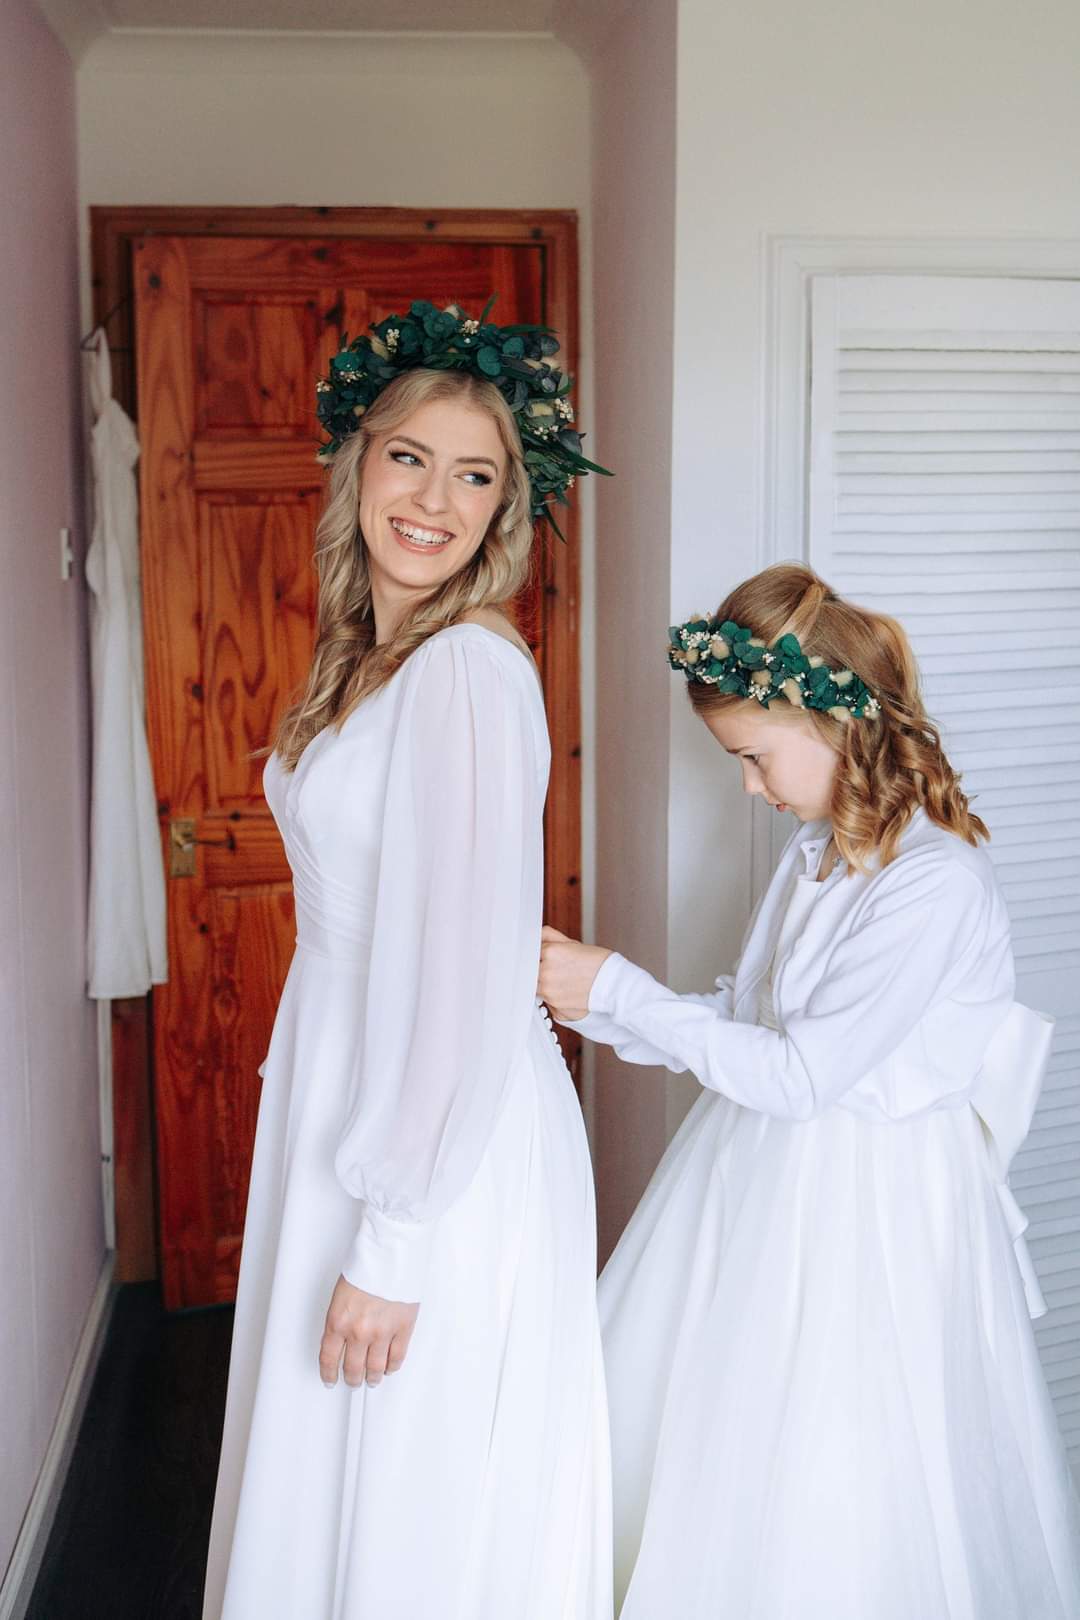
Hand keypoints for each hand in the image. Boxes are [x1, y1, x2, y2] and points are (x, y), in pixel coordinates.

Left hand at [319, 1275, 418, 1389]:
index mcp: (338, 1321)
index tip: (330, 1379)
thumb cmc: (366, 1266)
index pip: (329, 1359)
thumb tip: (342, 1340)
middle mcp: (359, 1331)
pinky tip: (389, 1367)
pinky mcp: (403, 1328)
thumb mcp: (341, 1295)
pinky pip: (397, 1357)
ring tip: (372, 1379)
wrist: (390, 1253)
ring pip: (376, 1368)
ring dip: (373, 1377)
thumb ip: (341, 1320)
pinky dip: (392, 1366)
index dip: (329, 1374)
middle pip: (353, 1368)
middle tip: (353, 1381)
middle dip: (352, 1378)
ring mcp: (382, 1332)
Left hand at [538, 925, 612, 1022]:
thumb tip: (536, 935)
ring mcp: (549, 993)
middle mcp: (546, 974)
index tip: (542, 956)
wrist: (614, 985)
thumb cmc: (598, 963)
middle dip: (540, 969)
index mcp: (549, 953)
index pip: (531, 952)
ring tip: (563, 980)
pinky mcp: (556, 1009)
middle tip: (557, 968)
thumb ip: (549, 936)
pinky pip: (548, 1002)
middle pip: (531, 971)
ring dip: (545, 984)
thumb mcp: (572, 943)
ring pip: (537, 988)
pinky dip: (554, 997)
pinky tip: (567, 992)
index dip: (539, 954)